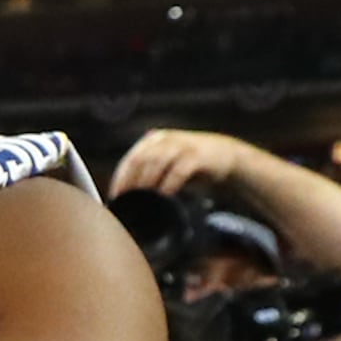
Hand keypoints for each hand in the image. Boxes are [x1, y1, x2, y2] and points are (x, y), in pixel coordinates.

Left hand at [106, 128, 246, 199]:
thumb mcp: (166, 166)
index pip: (130, 159)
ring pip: (157, 162)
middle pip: (140, 160)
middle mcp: (165, 140)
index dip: (121, 179)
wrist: (225, 156)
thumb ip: (148, 175)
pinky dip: (170, 183)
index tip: (115, 198)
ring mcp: (182, 146)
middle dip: (131, 182)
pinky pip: (179, 169)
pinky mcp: (198, 155)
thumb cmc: (190, 165)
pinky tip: (165, 195)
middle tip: (127, 201)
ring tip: (142, 199)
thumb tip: (127, 199)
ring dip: (147, 182)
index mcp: (153, 141)